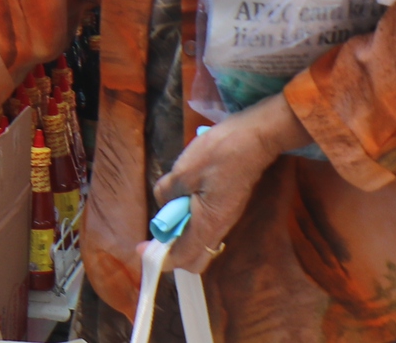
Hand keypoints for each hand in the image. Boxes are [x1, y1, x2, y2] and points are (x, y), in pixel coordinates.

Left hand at [151, 94, 304, 273]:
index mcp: (208, 224)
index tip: (141, 248)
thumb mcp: (183, 171)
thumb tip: (164, 204)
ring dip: (180, 228)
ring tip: (171, 202)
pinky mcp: (227, 205)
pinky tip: (184, 191)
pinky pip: (204, 222)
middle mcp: (220, 227)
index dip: (160, 258)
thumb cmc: (219, 153)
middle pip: (194, 256)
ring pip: (199, 238)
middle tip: (158, 227)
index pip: (184, 257)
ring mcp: (225, 217)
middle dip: (172, 248)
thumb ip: (167, 193)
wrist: (253, 137)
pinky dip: (190, 215)